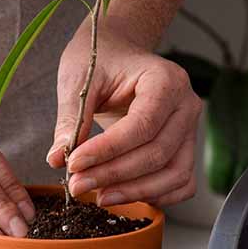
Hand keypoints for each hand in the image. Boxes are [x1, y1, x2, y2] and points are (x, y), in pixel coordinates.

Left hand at [48, 25, 200, 206]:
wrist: (119, 52)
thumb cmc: (101, 59)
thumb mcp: (78, 79)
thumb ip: (71, 118)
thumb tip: (58, 159)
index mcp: (165, 80)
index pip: (142, 125)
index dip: (108, 150)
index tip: (75, 163)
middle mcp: (185, 104)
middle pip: (158, 153)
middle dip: (115, 175)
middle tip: (78, 185)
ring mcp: (190, 128)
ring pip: (174, 173)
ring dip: (135, 191)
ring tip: (99, 196)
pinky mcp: (184, 147)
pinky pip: (181, 182)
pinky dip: (157, 195)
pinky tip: (124, 195)